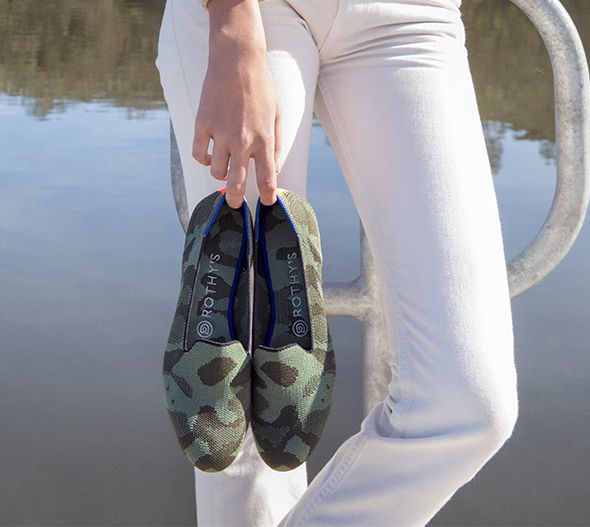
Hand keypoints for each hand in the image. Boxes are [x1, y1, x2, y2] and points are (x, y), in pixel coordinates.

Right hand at [192, 2, 280, 207]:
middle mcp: (242, 141)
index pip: (267, 178)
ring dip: (221, 174)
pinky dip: (203, 159)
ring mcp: (220, 133)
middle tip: (235, 204)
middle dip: (237, 199)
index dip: (268, 195)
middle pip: (237, 183)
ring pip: (216, 171)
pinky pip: (198, 154)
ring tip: (225, 168)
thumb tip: (275, 169)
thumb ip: (277, 144)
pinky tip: (208, 155)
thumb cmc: (261, 87)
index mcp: (263, 139)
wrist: (236, 61)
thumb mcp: (277, 115)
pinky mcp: (202, 124)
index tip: (267, 203)